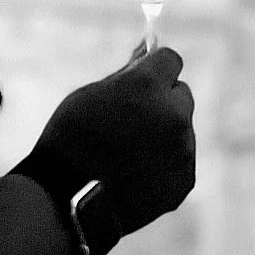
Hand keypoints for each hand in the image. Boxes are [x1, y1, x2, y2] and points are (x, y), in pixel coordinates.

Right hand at [26, 45, 195, 238]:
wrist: (69, 197)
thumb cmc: (73, 137)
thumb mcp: (91, 93)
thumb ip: (125, 75)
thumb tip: (145, 57)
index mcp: (148, 86)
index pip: (171, 60)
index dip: (155, 67)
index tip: (143, 77)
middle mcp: (173, 114)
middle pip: (181, 95)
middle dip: (163, 100)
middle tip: (133, 116)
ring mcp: (183, 150)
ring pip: (182, 130)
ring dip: (164, 133)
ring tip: (129, 152)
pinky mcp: (185, 181)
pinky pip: (181, 161)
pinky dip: (165, 162)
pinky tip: (136, 172)